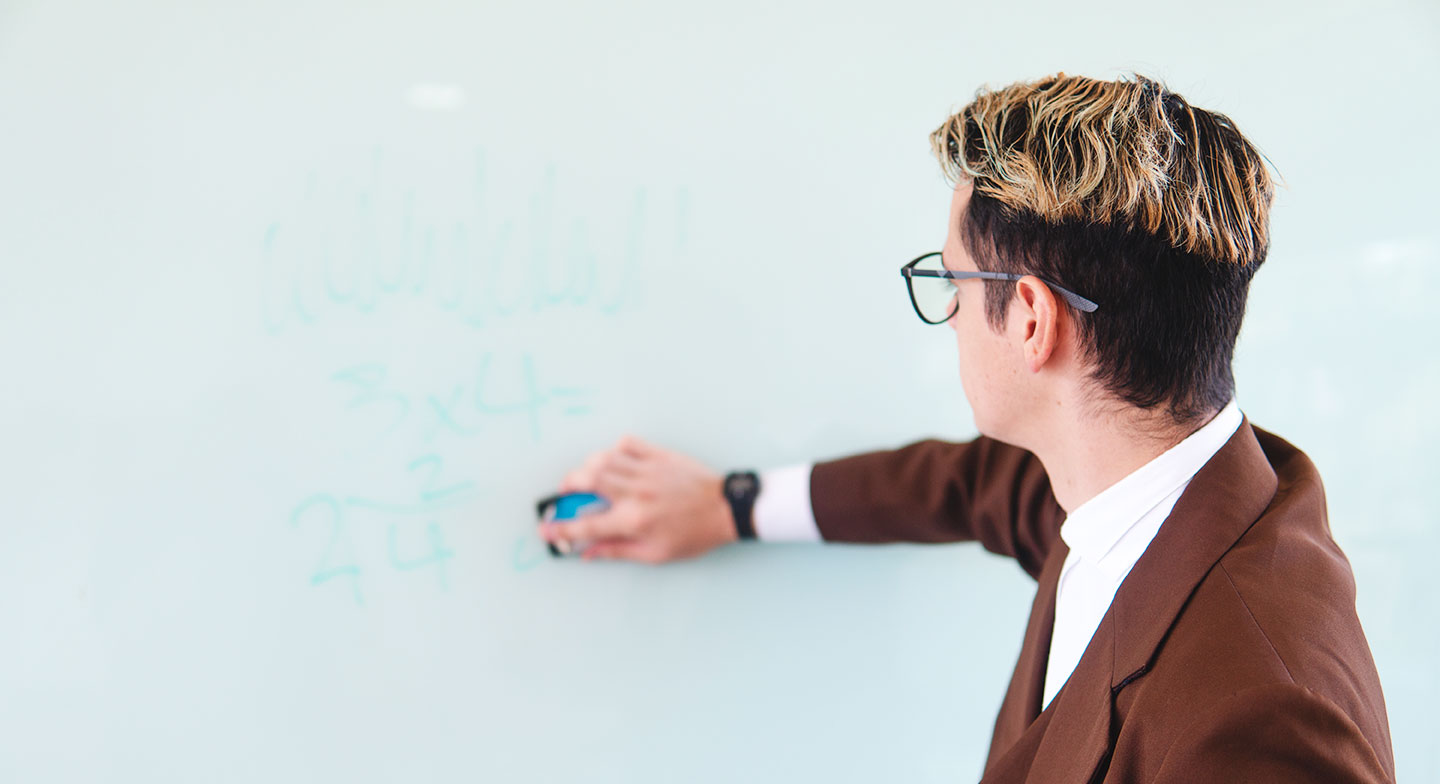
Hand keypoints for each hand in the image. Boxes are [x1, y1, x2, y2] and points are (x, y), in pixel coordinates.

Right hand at [541, 436, 736, 562]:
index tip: (545, 530)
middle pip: (587, 480)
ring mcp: (647, 471)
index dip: (560, 529)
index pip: (586, 525)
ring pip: (603, 459)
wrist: (725, 510)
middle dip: (567, 486)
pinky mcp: (659, 455)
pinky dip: (614, 449)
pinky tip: (614, 460)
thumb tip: (588, 553)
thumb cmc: (694, 534)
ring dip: (586, 467)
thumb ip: (617, 551)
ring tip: (585, 477)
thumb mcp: (655, 553)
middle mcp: (636, 493)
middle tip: (565, 494)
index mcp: (634, 520)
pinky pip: (628, 444)